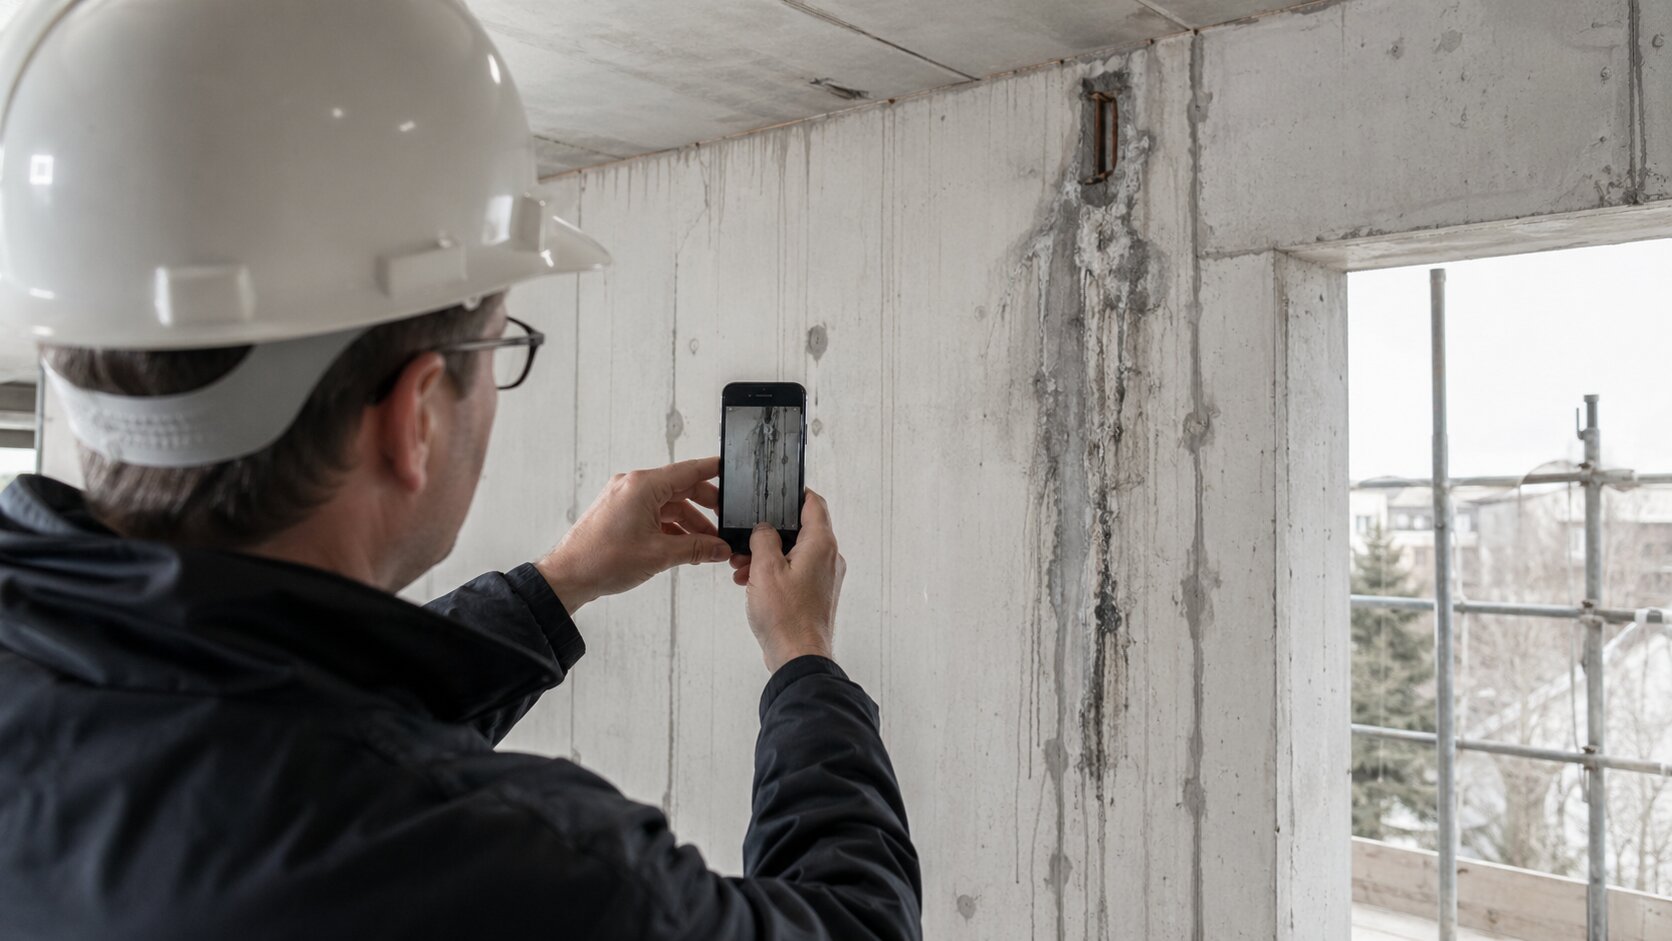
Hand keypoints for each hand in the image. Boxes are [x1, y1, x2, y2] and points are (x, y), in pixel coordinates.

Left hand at [535, 457, 730, 615]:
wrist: (568, 576)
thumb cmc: (601, 559)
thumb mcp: (659, 555)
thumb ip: (696, 548)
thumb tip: (719, 549)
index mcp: (643, 486)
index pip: (689, 471)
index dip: (714, 471)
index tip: (732, 471)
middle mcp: (633, 486)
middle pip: (681, 488)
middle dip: (705, 507)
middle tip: (724, 523)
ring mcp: (625, 499)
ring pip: (668, 504)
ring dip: (689, 523)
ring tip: (706, 545)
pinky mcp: (620, 513)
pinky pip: (654, 514)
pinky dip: (671, 528)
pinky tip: (684, 546)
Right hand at [729, 489, 845, 672]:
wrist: (798, 657)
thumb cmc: (785, 616)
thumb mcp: (765, 568)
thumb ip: (763, 539)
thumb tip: (764, 528)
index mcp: (821, 544)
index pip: (814, 503)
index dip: (795, 493)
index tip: (777, 490)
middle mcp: (829, 558)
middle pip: (799, 530)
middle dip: (768, 534)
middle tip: (745, 541)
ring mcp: (825, 578)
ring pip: (794, 554)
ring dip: (767, 556)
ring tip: (741, 568)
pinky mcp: (817, 595)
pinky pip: (795, 574)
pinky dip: (774, 574)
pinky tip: (750, 584)